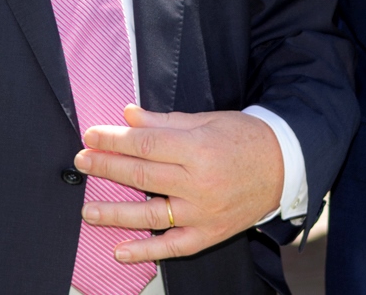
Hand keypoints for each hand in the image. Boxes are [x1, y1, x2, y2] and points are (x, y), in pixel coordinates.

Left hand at [74, 105, 284, 263]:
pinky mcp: (208, 234)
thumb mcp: (207, 120)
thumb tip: (130, 115)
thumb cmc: (244, 138)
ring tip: (88, 208)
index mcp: (199, 148)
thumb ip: (165, 121)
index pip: (146, 144)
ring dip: (114, 212)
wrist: (283, 166)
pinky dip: (144, 251)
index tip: (91, 136)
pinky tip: (120, 251)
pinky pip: (171, 247)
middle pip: (142, 176)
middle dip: (107, 167)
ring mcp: (203, 213)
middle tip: (82, 161)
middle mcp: (199, 183)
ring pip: (150, 215)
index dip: (114, 140)